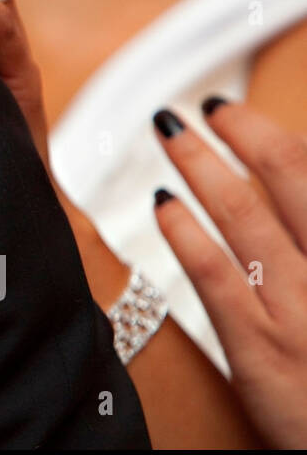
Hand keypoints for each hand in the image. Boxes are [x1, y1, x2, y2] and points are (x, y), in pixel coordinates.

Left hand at [153, 99, 306, 447]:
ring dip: (201, 162)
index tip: (249, 117)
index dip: (282, 138)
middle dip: (246, 131)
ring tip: (171, 130)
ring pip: (244, 214)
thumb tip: (285, 187)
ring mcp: (300, 311)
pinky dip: (184, 230)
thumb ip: (305, 238)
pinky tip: (161, 203)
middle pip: (291, 176)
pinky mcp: (259, 349)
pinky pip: (215, 274)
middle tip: (211, 105)